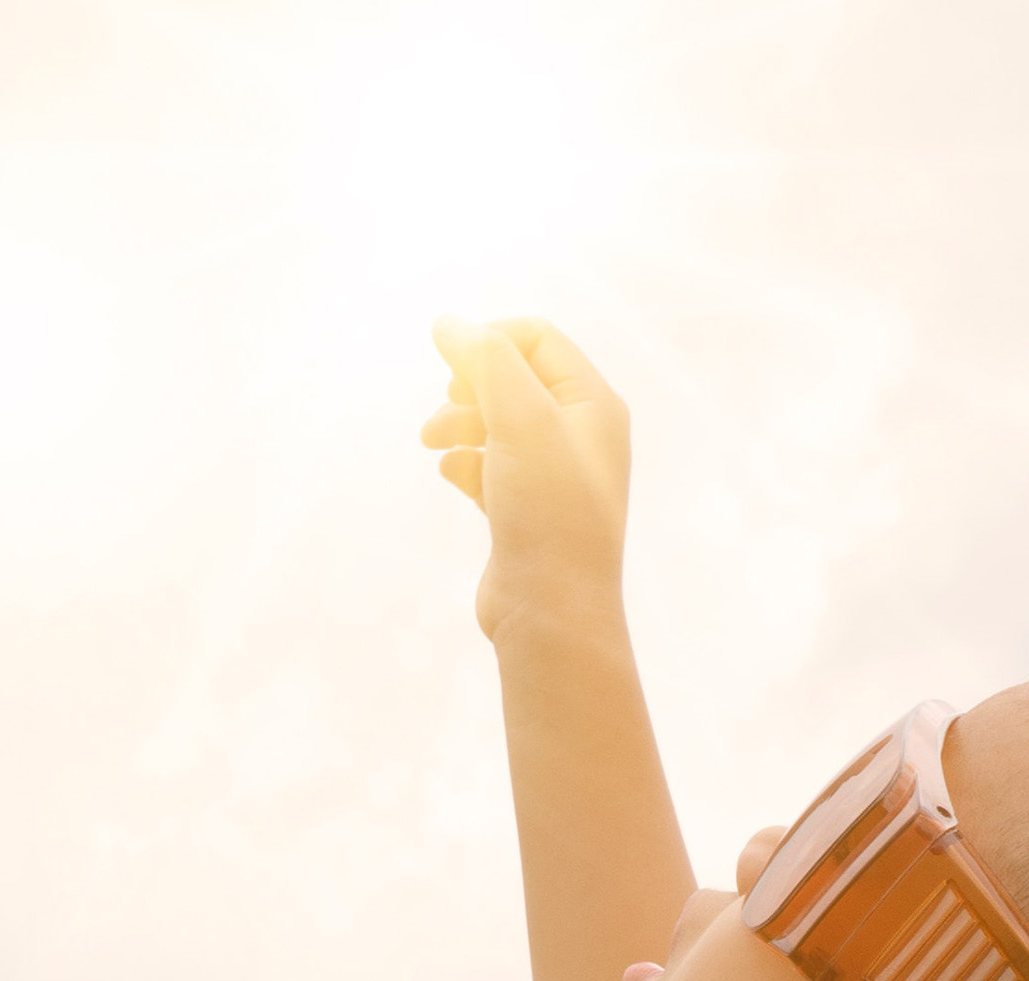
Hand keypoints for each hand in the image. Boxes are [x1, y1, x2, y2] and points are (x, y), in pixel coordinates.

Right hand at [422, 316, 628, 638]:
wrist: (552, 611)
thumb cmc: (548, 511)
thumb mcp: (521, 419)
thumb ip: (487, 361)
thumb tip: (449, 322)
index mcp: (594, 404)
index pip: (537, 338)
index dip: (488, 340)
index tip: (448, 364)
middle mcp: (581, 434)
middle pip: (512, 378)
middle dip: (468, 386)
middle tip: (443, 411)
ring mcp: (553, 475)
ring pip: (494, 423)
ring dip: (458, 424)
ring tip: (434, 445)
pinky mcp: (526, 510)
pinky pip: (487, 466)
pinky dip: (465, 463)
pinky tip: (453, 475)